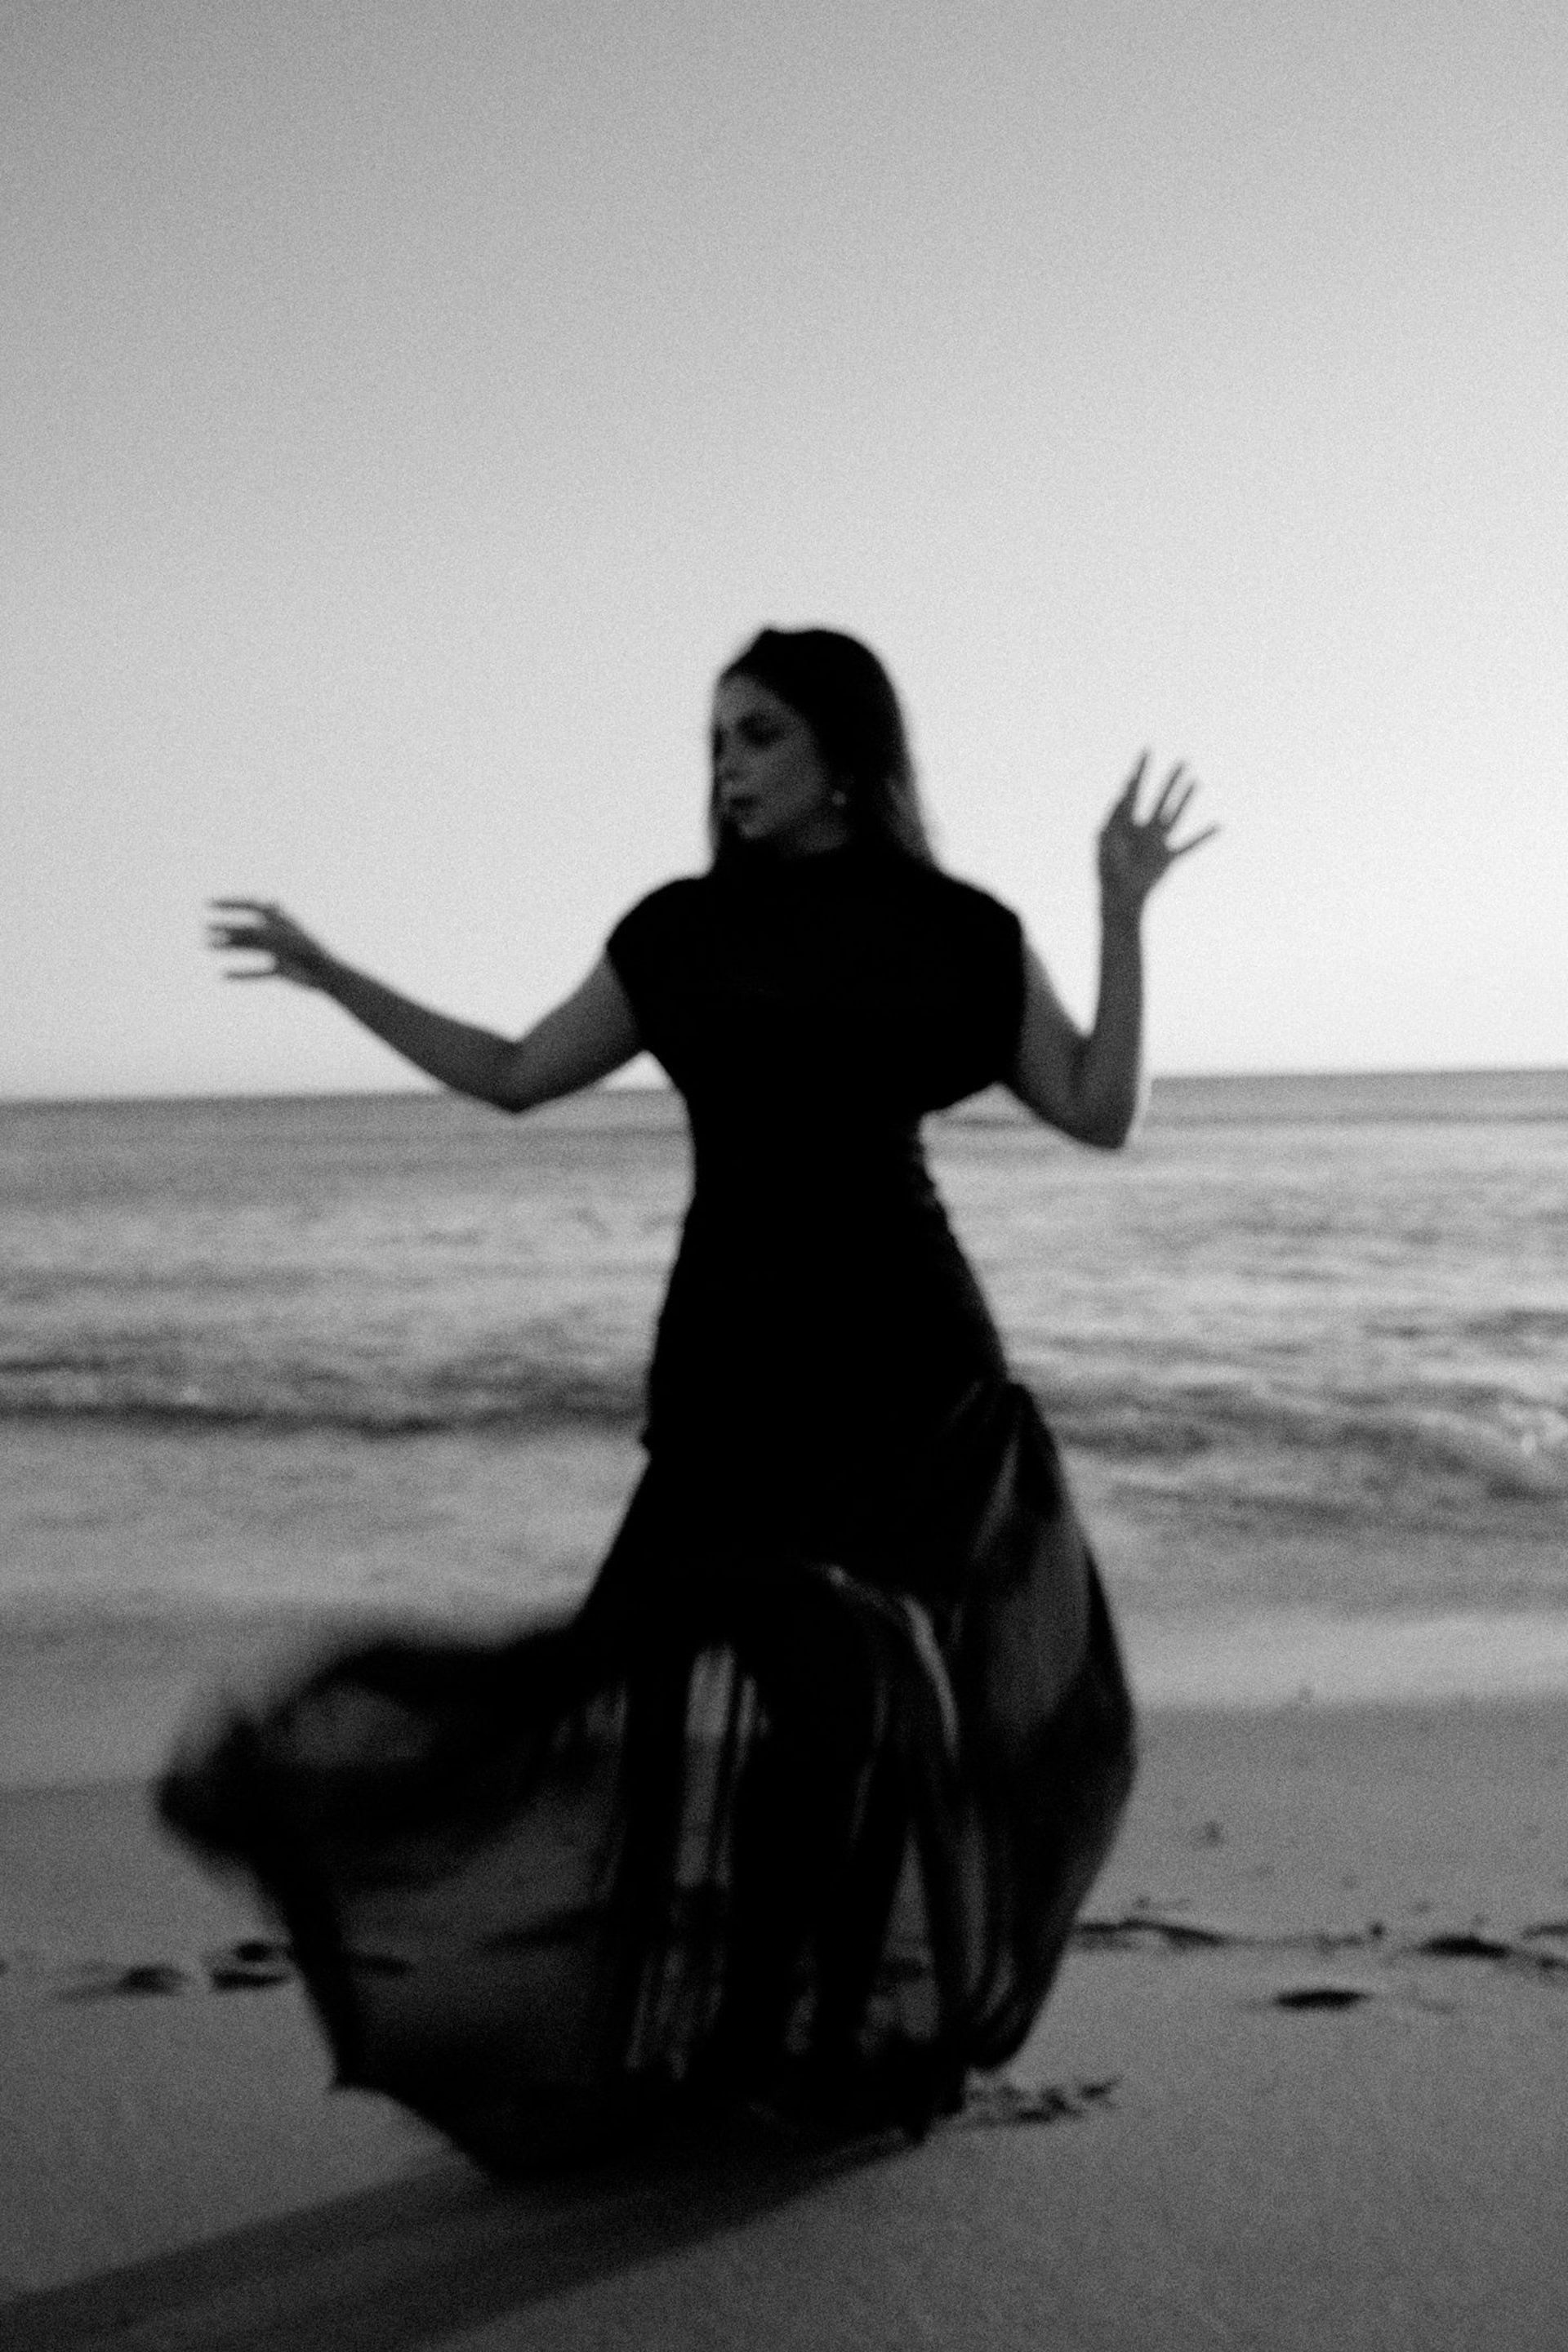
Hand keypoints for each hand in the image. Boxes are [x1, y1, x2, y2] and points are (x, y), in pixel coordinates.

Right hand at [207, 900, 335, 988]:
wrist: (328, 975)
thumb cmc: (307, 953)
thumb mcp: (278, 941)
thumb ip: (256, 934)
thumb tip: (228, 932)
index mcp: (279, 920)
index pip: (250, 906)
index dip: (230, 903)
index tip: (210, 904)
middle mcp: (277, 934)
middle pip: (246, 929)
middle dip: (225, 927)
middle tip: (205, 930)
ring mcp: (278, 952)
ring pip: (248, 948)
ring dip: (229, 947)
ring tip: (208, 947)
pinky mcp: (281, 970)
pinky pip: (257, 971)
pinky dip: (241, 974)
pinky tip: (224, 975)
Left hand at [1097, 754, 1216, 915]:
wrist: (1119, 896)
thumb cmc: (1107, 871)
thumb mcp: (1106, 841)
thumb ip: (1113, 818)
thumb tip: (1120, 795)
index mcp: (1126, 823)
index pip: (1133, 792)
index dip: (1138, 773)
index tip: (1145, 754)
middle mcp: (1144, 828)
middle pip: (1160, 798)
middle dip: (1170, 780)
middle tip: (1182, 761)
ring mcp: (1158, 841)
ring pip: (1175, 814)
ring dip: (1185, 798)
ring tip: (1195, 780)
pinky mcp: (1168, 857)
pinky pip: (1190, 845)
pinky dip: (1204, 837)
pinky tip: (1219, 826)